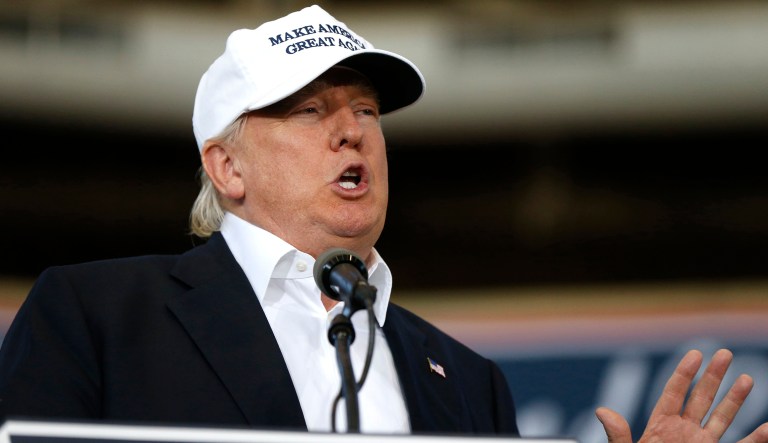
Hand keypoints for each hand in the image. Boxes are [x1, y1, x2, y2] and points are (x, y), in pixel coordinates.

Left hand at [595, 348, 767, 442]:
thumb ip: (618, 434)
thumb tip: (602, 411)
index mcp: (661, 426)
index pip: (674, 393)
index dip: (684, 374)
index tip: (696, 354)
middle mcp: (684, 431)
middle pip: (701, 398)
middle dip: (713, 376)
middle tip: (725, 353)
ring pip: (722, 418)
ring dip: (735, 399)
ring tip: (747, 379)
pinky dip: (756, 438)